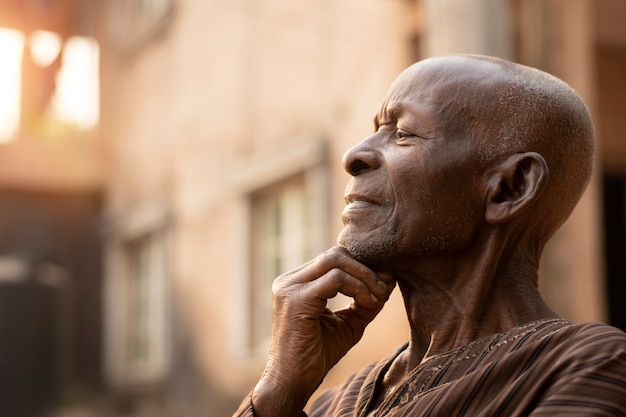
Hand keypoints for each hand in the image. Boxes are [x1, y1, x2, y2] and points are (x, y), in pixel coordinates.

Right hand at [251, 246, 395, 416]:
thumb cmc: (316, 356)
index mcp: (296, 282)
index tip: (384, 284)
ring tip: (377, 299)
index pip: (334, 258)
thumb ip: (365, 300)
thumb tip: (389, 278)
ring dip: (364, 277)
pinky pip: (335, 279)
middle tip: (384, 289)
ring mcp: (290, 288)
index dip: (362, 266)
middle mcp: (289, 280)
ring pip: (336, 260)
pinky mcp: (296, 300)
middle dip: (365, 268)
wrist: (292, 384)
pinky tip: (368, 305)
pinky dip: (358, 288)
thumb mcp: (348, 323)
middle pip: (336, 254)